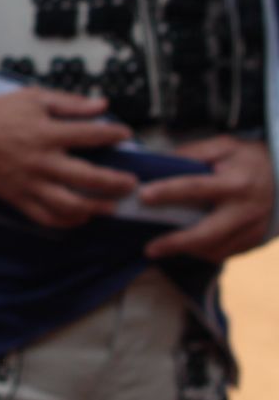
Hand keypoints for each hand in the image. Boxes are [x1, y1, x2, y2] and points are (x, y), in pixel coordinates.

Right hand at [0, 88, 135, 228]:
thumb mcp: (32, 98)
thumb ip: (69, 103)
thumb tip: (103, 105)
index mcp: (45, 132)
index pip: (91, 135)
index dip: (114, 135)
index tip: (126, 135)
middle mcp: (42, 161)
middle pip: (89, 177)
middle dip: (116, 182)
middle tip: (132, 183)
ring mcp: (30, 183)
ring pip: (70, 204)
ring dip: (96, 207)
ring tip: (112, 206)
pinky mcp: (18, 197)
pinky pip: (46, 217)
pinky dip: (67, 221)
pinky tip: (81, 216)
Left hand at [142, 137, 273, 262]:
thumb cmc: (249, 159)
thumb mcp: (224, 146)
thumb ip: (194, 153)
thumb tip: (160, 162)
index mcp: (236, 182)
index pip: (196, 188)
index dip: (168, 192)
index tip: (143, 196)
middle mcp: (246, 209)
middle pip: (207, 233)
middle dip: (176, 243)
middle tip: (149, 249)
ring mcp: (253, 228)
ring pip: (216, 249)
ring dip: (187, 250)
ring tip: (163, 246)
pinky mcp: (256, 241)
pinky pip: (226, 253)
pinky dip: (204, 252)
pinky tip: (188, 246)